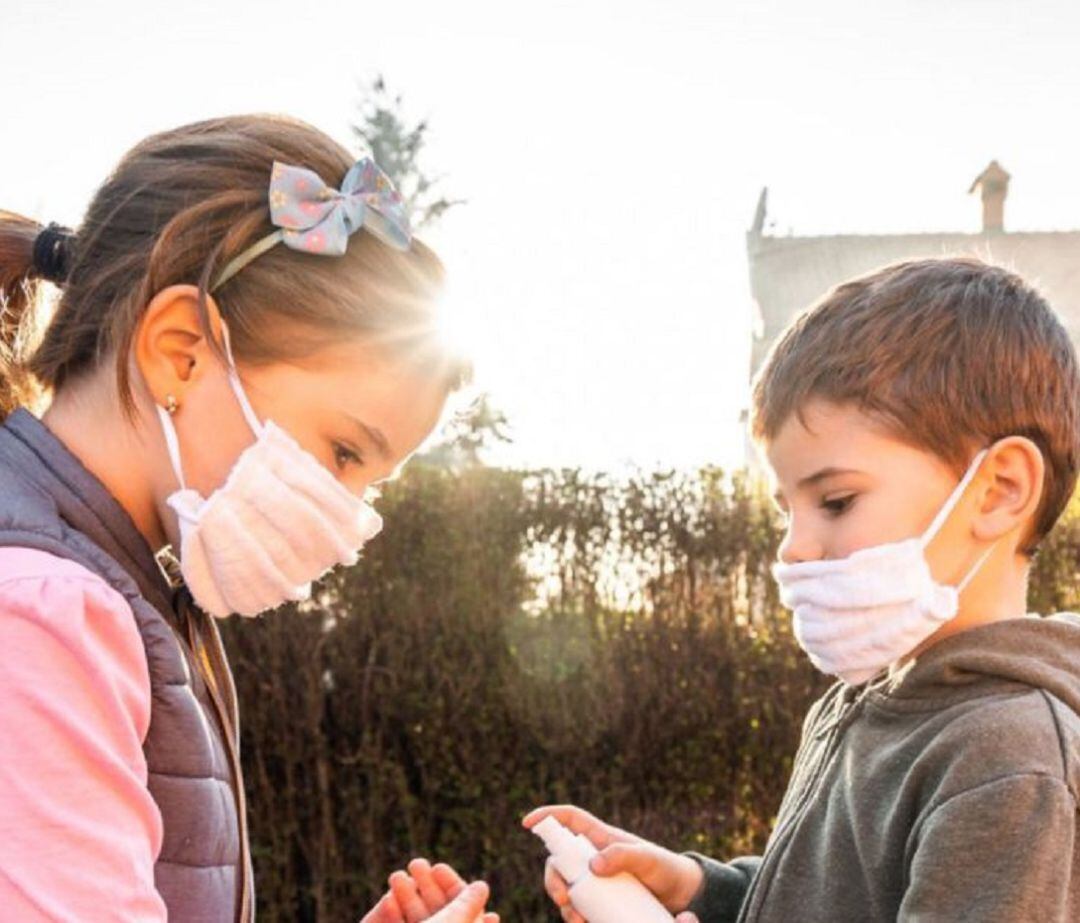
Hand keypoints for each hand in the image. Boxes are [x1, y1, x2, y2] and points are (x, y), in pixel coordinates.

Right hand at [364, 857, 497, 922]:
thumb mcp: (454, 922)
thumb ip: (468, 904)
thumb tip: (481, 887)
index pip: (460, 911)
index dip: (450, 887)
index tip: (437, 867)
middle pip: (436, 913)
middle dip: (426, 886)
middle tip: (416, 863)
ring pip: (413, 919)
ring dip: (406, 895)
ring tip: (397, 876)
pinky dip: (392, 913)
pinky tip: (389, 900)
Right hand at [523, 805, 702, 922]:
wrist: (681, 897)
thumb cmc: (665, 869)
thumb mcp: (647, 859)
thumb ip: (623, 855)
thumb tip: (592, 866)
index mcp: (600, 838)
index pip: (569, 819)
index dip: (547, 816)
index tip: (526, 823)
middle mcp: (593, 857)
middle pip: (559, 861)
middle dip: (552, 880)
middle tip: (563, 899)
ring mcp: (595, 880)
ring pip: (565, 887)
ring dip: (563, 904)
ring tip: (578, 920)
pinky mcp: (600, 901)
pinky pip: (578, 908)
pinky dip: (575, 917)